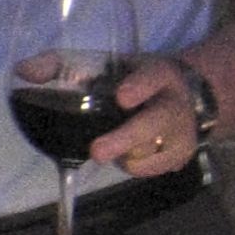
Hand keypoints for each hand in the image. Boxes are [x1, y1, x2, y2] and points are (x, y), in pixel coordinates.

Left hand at [99, 58, 215, 179]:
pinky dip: (130, 164)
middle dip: (125, 139)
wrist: (188, 97)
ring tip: (108, 146)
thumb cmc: (142, 81)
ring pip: (149, 153)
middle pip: (155, 123)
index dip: (139, 88)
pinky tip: (128, 152)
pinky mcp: (183, 157)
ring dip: (122, 154)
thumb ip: (91, 71)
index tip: (121, 98)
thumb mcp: (124, 66)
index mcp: (162, 75)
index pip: (154, 77)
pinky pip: (148, 169)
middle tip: (97, 152)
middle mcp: (178, 104)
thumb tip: (47, 75)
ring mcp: (185, 133)